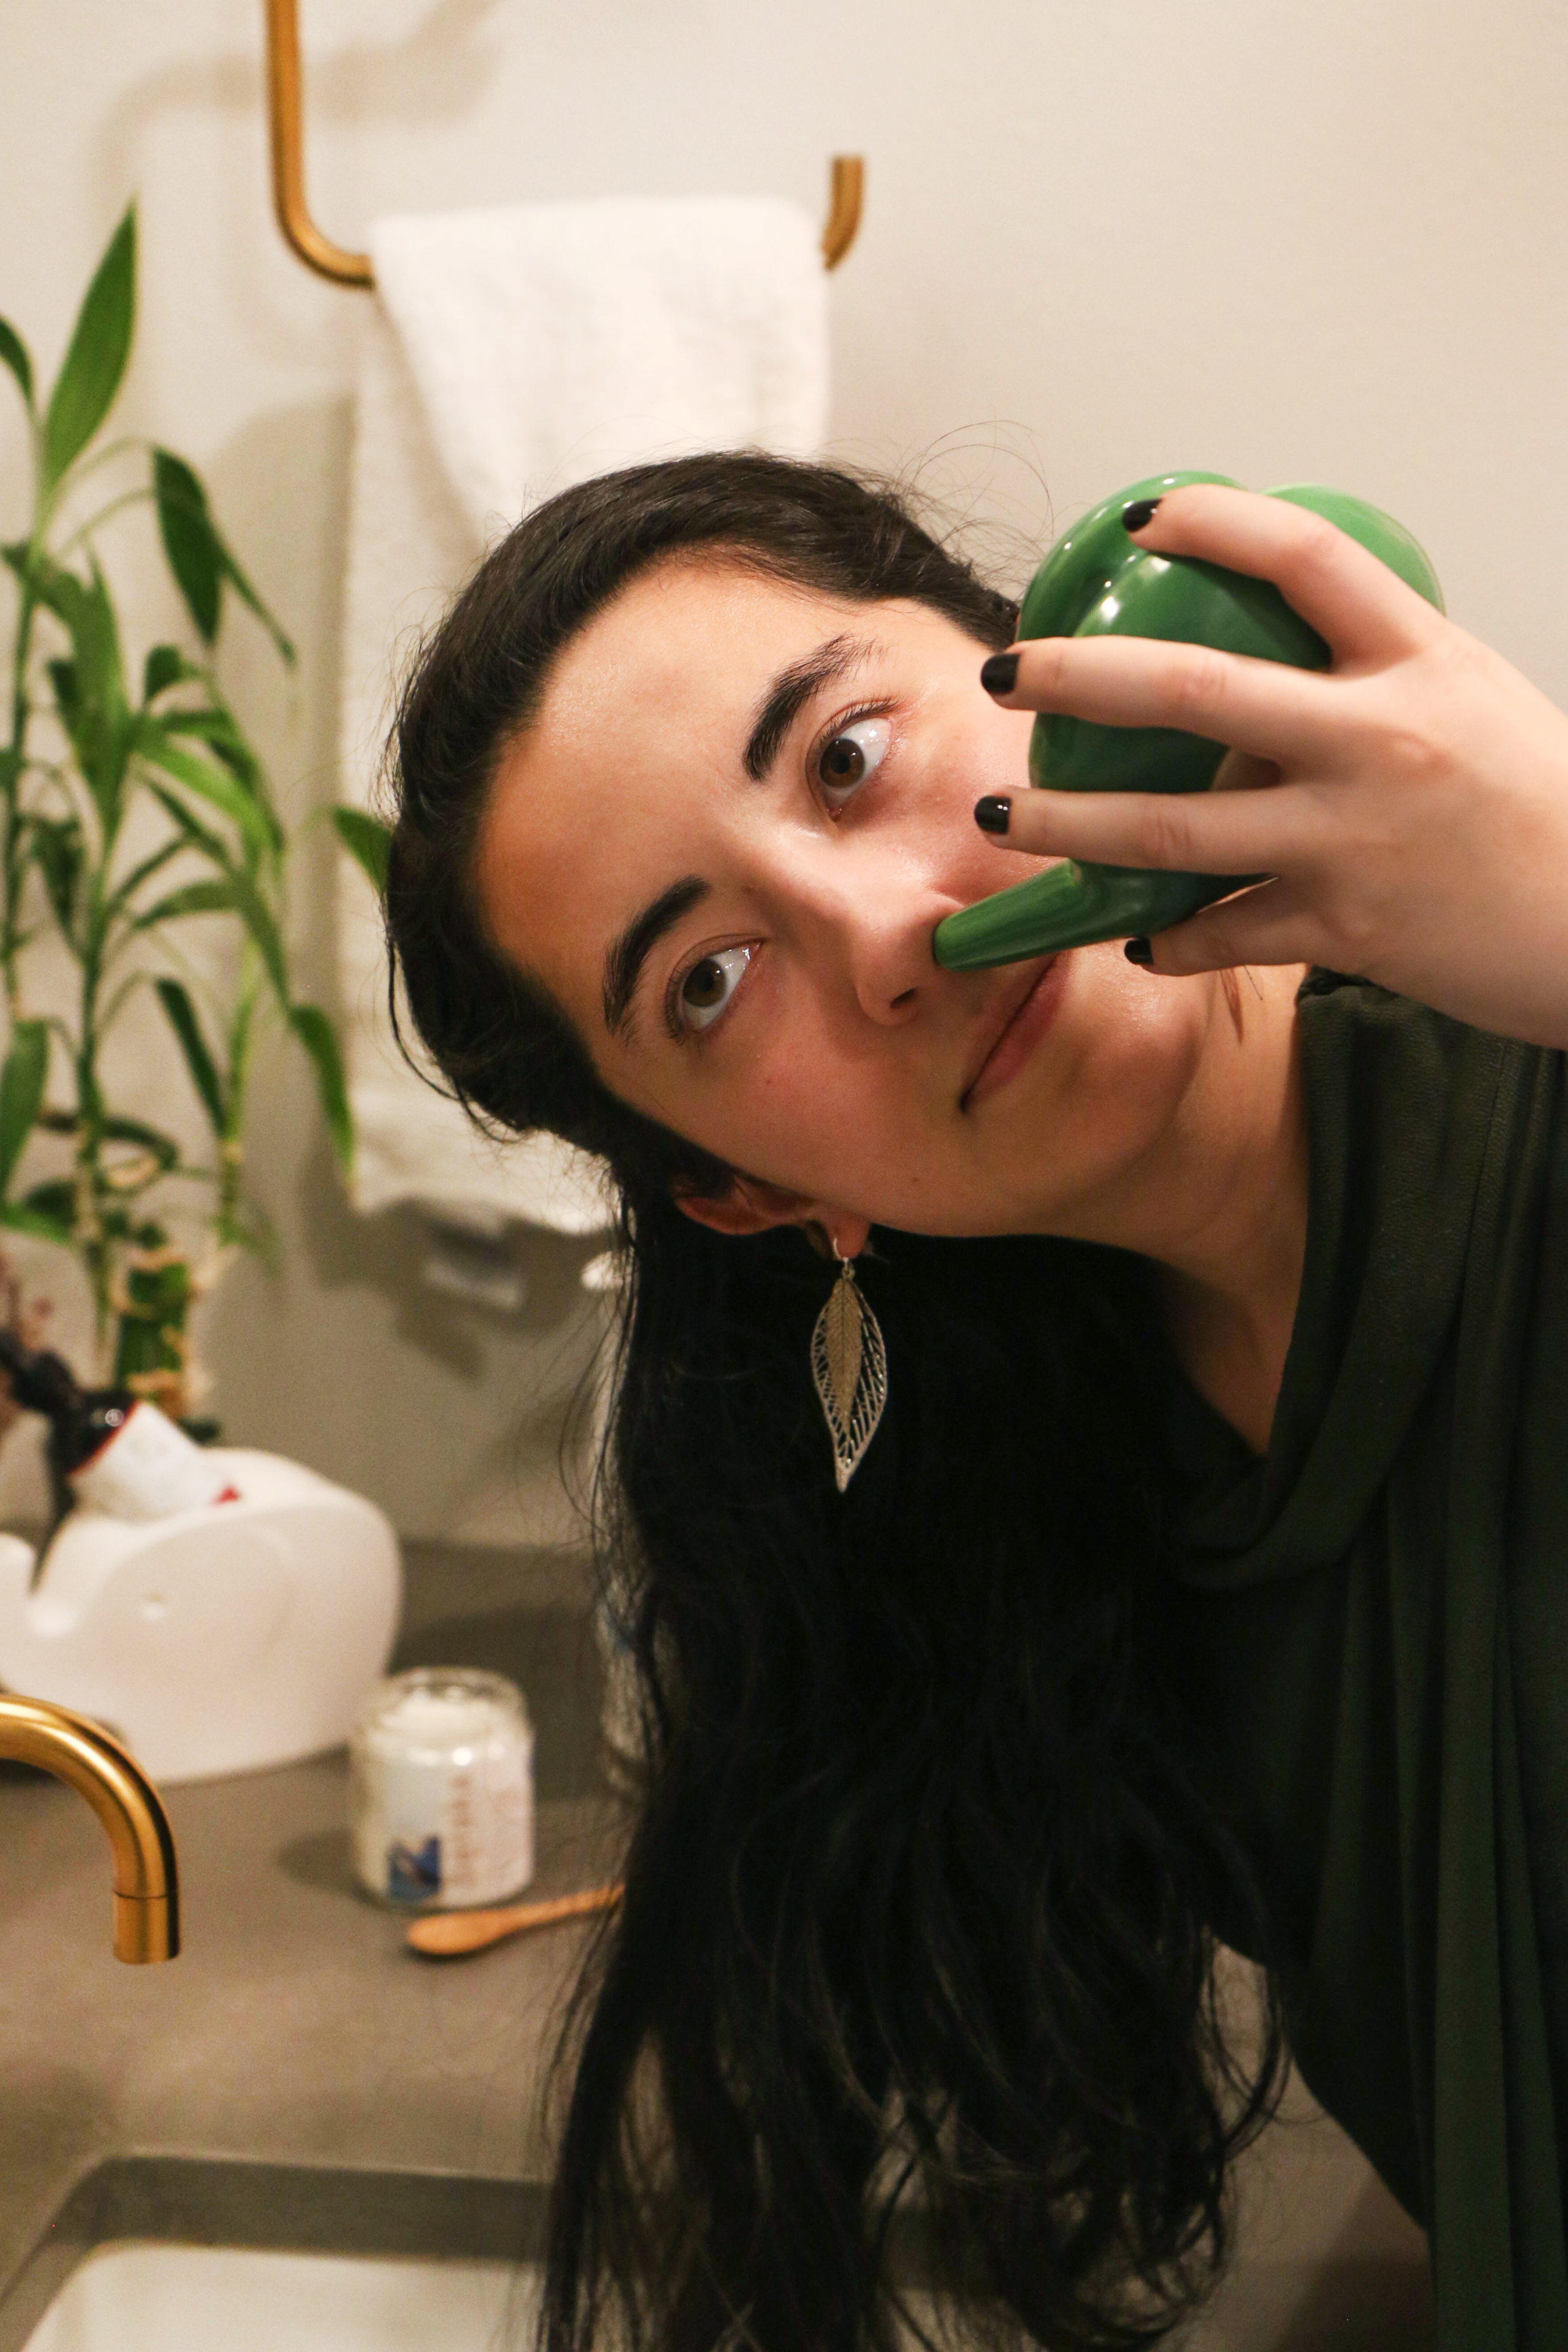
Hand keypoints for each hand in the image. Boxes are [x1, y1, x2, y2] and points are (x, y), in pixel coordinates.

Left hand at [982, 483, 1567, 1048]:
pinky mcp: (1341, 931)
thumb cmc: (1544, 809)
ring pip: (1171, 829)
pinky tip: (1136, 933)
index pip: (1306, 555)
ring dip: (1071, 824)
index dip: (1217, 521)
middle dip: (1079, 675)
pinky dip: (1168, 937)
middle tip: (1008, 669)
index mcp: (1420, 660)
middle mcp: (1378, 739)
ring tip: (1006, 817)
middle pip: (1194, 689)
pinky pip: (1219, 933)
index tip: (1145, 516)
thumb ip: (1372, 680)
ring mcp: (1352, 838)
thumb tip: (1266, 667)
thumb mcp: (1472, 701)